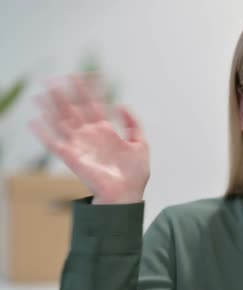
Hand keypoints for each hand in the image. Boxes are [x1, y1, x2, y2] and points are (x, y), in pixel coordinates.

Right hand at [29, 75, 149, 203]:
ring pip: (62, 121)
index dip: (91, 90)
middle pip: (74, 109)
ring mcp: (80, 145)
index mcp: (106, 131)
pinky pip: (54, 143)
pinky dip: (43, 132)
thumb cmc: (135, 175)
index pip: (95, 104)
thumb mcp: (141, 144)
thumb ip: (134, 124)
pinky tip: (34, 120)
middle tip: (57, 76)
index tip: (87, 74)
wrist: (128, 195)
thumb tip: (122, 104)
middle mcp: (90, 135)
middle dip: (66, 93)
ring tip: (43, 90)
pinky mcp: (72, 157)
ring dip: (52, 106)